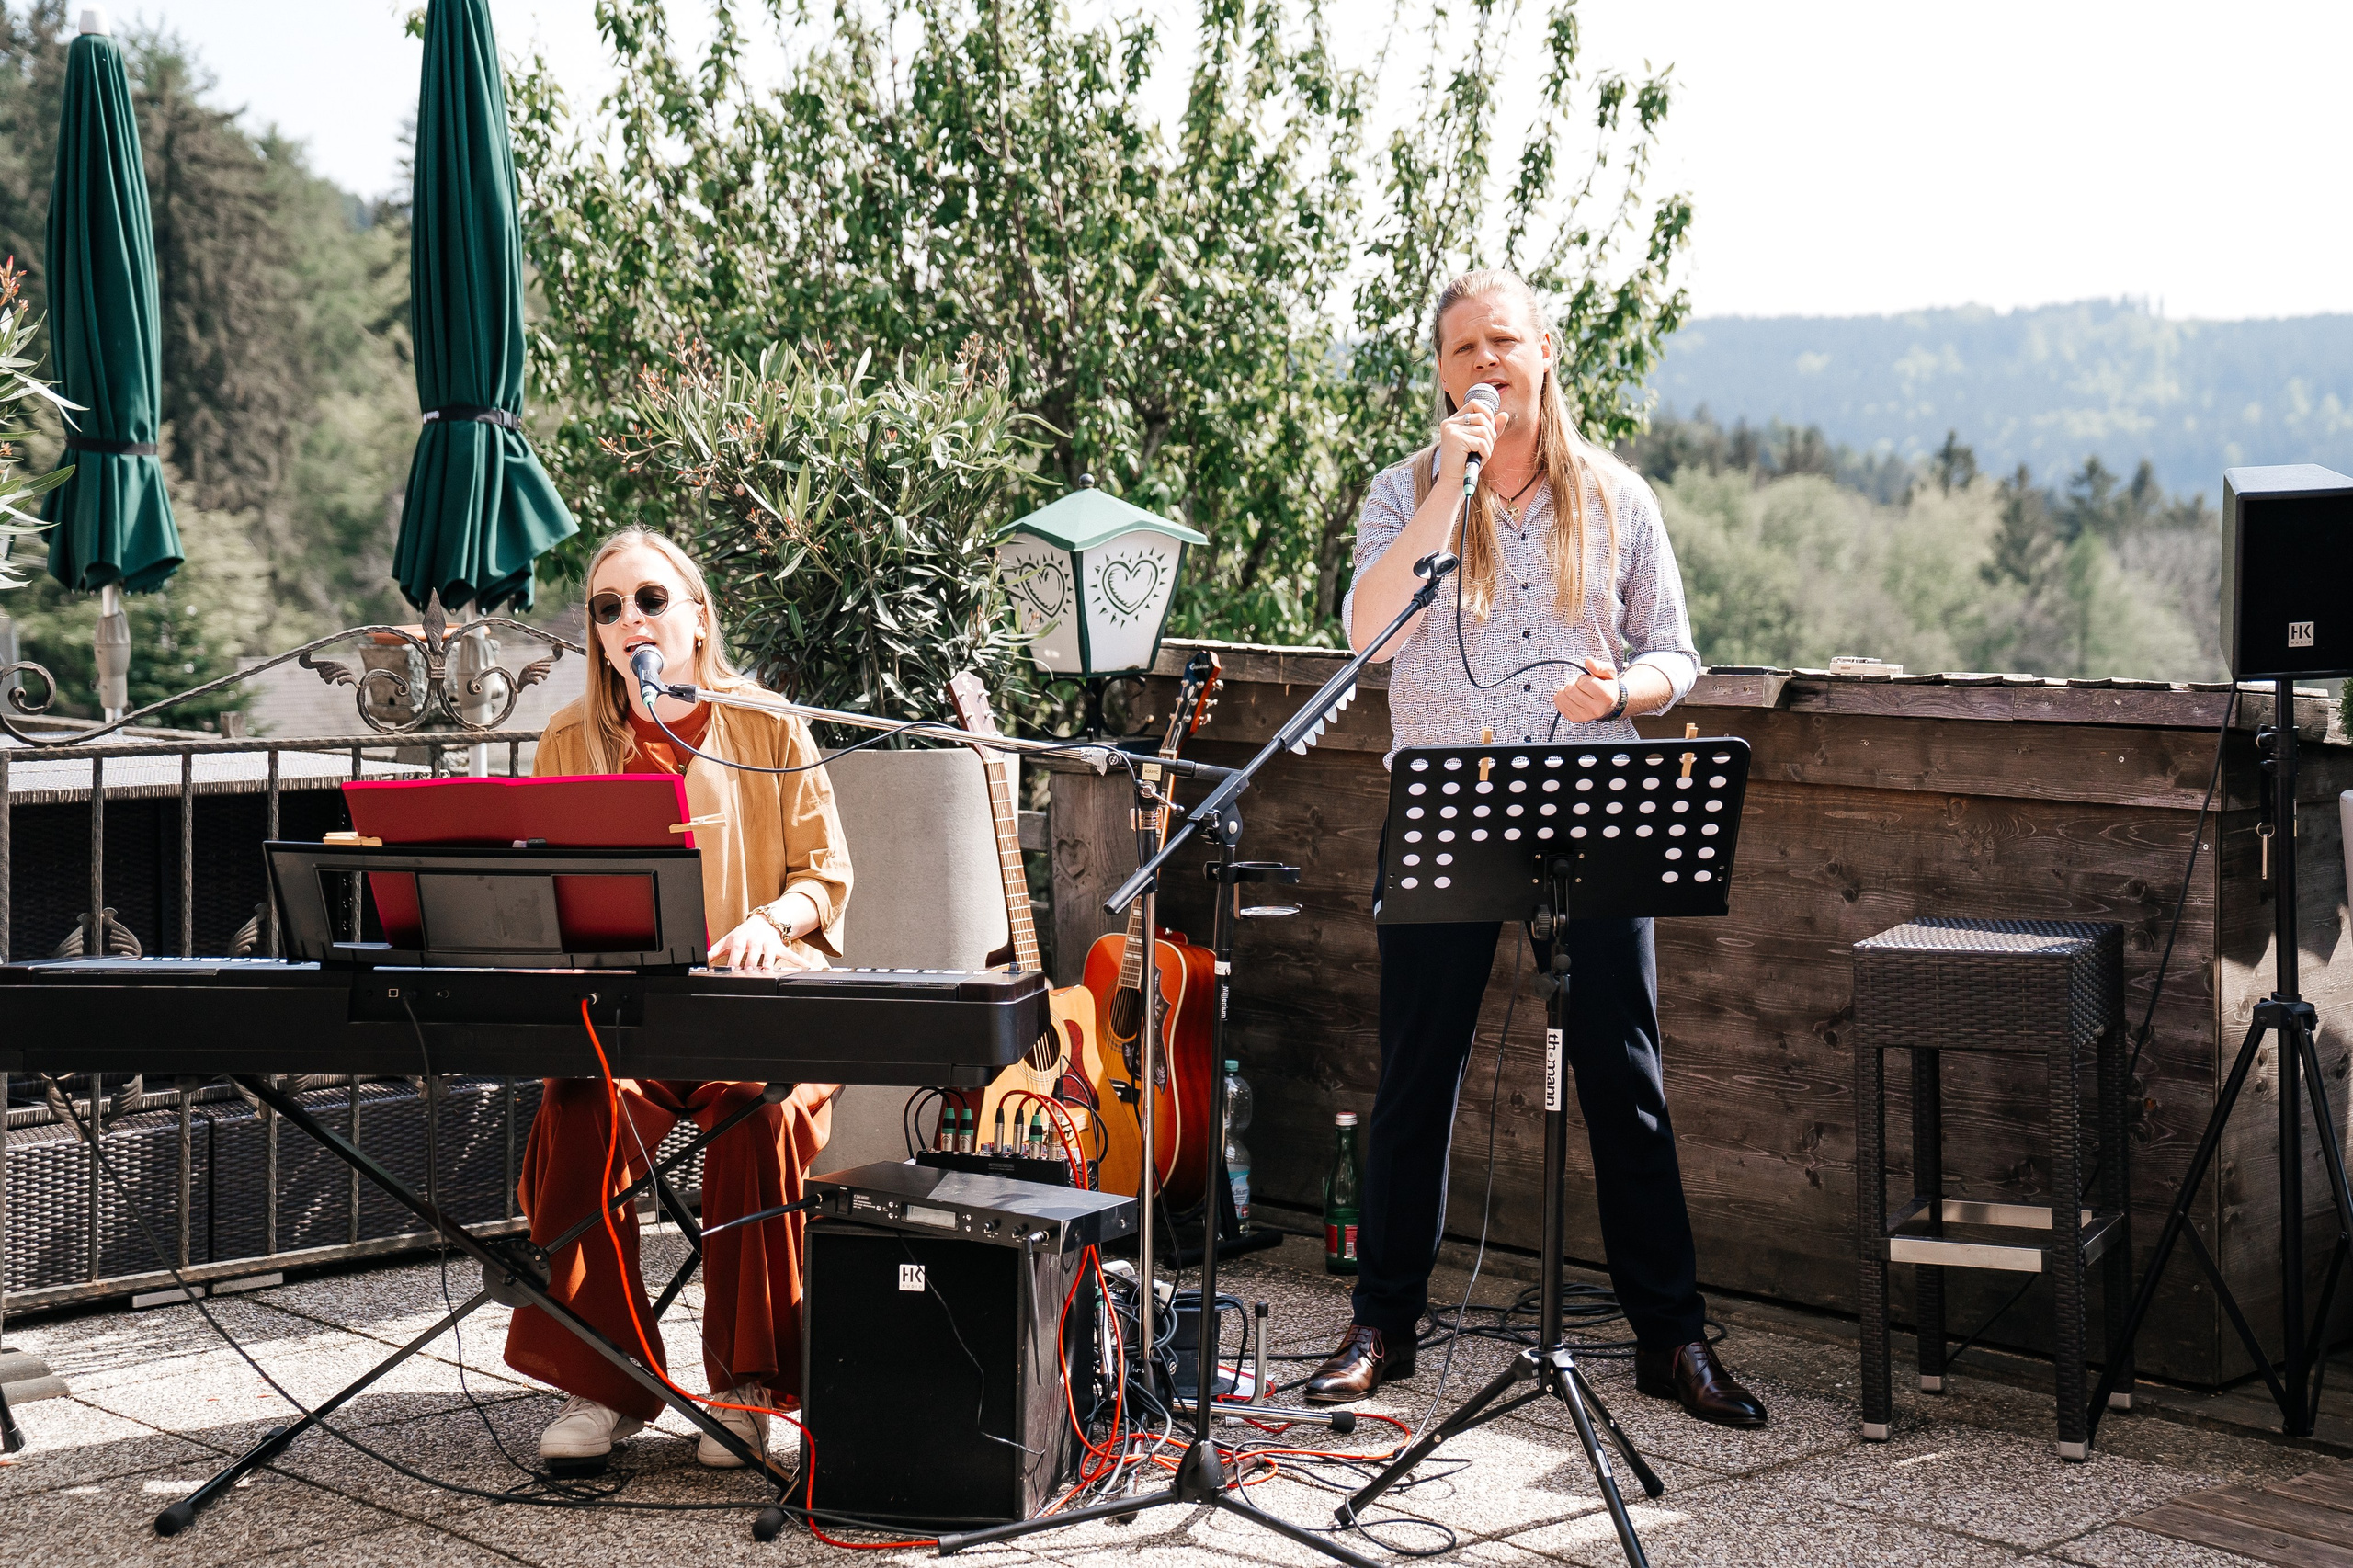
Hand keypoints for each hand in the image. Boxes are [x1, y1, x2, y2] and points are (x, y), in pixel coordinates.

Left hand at [707, 894, 823, 970]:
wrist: (764, 920)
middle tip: (748, 974)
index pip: (736, 951)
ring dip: (769, 964)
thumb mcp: (728, 939)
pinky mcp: (779, 947)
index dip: (733, 961)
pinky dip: (799, 961)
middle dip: (750, 964)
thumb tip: (700, 960)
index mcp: (741, 939)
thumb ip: (714, 951)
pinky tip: (807, 967)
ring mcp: (768, 944)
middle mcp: (755, 941)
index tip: (730, 971)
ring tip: (767, 973)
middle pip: (752, 955)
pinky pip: (790, 954)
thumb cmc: (743, 933)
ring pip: (769, 955)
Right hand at [1436, 396, 1499, 490]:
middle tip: (1485, 448)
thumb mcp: (1482, 443)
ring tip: (1481, 455)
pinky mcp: (1455, 439)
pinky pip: (1481, 442)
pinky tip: (1479, 459)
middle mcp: (1450, 423)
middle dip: (1491, 433)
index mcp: (1453, 421)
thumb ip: (1492, 429)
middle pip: (1482, 417)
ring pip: (1484, 430)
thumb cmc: (1467, 463)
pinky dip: (1486, 452)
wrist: (1454, 482)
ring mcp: (1451, 430)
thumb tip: (1505, 414)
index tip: (1490, 428)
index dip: (1487, 413)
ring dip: (1489, 445)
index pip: (1474, 403)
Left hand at [1552, 656, 1623, 723]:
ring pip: (1563, 696)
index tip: (1588, 680)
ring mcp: (1584, 716)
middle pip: (1571, 690)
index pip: (1583, 683)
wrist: (1608, 704)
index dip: (1583, 678)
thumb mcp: (1609, 672)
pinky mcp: (1574, 718)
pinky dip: (1561, 696)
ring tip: (1577, 691)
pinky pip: (1558, 703)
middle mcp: (1596, 709)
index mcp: (1606, 697)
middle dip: (1574, 683)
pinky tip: (1571, 696)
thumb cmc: (1607, 685)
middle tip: (1581, 685)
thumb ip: (1599, 666)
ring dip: (1567, 689)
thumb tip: (1588, 660)